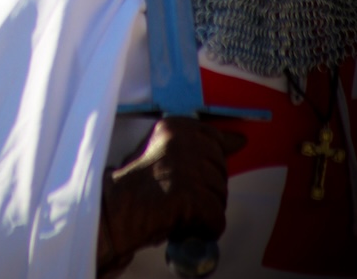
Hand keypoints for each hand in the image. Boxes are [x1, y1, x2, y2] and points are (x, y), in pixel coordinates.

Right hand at [97, 118, 245, 274]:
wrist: (115, 208)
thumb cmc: (137, 182)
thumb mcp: (162, 150)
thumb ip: (197, 144)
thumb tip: (240, 141)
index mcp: (175, 126)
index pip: (214, 137)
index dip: (209, 160)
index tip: (202, 172)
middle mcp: (185, 142)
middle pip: (221, 170)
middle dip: (206, 188)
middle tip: (179, 195)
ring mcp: (190, 169)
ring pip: (220, 196)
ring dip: (204, 210)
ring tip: (177, 209)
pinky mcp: (194, 197)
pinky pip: (216, 220)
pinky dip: (203, 229)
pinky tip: (183, 224)